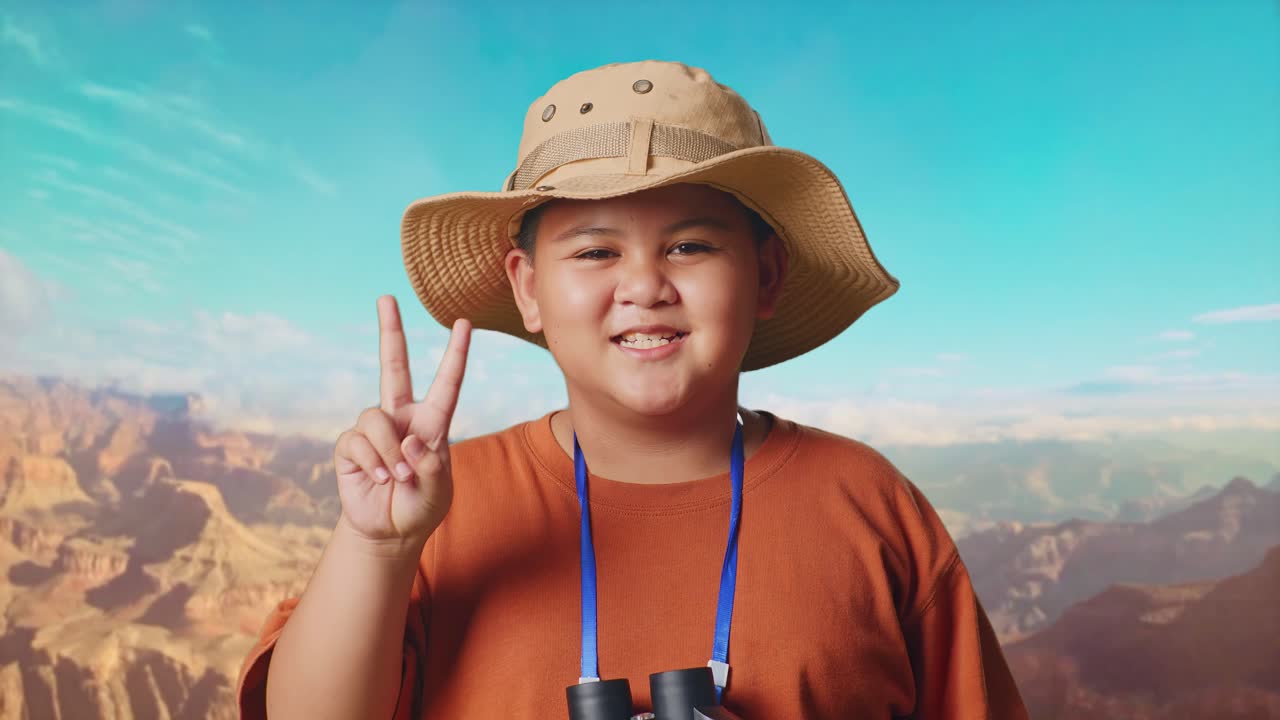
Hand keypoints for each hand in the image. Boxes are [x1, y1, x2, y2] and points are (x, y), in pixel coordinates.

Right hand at [333, 295, 470, 543]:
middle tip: (386, 297)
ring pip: (373, 418)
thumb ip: (430, 466)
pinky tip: (379, 480)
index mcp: (432, 422)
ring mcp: (374, 430)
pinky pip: (357, 441)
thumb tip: (409, 441)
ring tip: (397, 478)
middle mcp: (402, 418)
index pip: (447, 383)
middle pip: (393, 366)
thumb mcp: (438, 490)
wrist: (390, 531)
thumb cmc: (421, 506)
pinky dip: (371, 462)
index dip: (456, 353)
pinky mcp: (350, 447)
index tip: (464, 322)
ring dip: (387, 451)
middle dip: (390, 331)